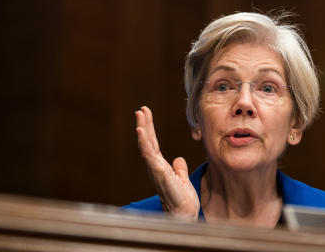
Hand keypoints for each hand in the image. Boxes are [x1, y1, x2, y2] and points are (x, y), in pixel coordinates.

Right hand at [135, 105, 199, 219]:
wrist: (185, 216)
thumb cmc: (183, 202)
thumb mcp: (183, 180)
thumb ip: (179, 169)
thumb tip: (179, 159)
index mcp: (160, 167)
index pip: (153, 144)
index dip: (149, 129)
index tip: (146, 114)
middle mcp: (155, 167)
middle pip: (148, 142)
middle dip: (144, 125)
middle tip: (141, 109)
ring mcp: (155, 170)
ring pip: (146, 146)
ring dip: (142, 129)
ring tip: (139, 114)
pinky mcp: (159, 173)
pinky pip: (149, 155)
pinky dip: (144, 142)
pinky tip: (141, 131)